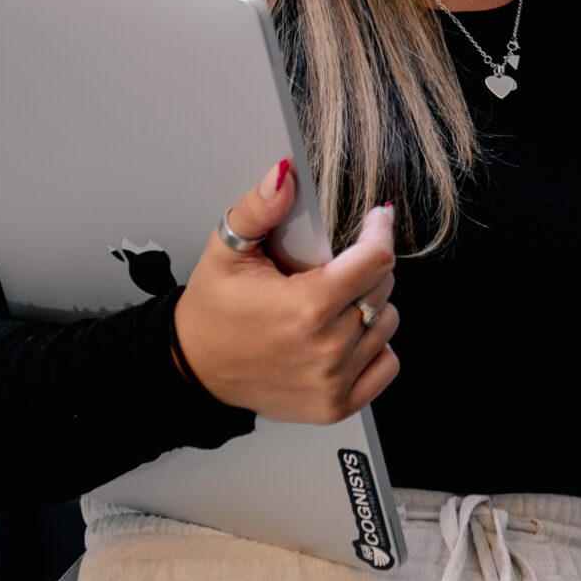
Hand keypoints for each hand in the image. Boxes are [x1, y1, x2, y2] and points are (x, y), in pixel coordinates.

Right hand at [172, 159, 401, 423]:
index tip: (375, 221)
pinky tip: (340, 337)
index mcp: (306, 307)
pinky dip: (373, 349)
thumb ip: (258, 208)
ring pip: (386, 323)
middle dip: (365, 269)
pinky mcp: (335, 405)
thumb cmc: (213, 310)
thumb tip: (284, 175)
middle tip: (330, 269)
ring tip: (329, 305)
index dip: (379, 232)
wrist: (195, 368)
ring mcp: (333, 380)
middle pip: (383, 288)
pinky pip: (386, 365)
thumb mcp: (226, 251)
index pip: (377, 260)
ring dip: (368, 308)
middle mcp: (326, 348)